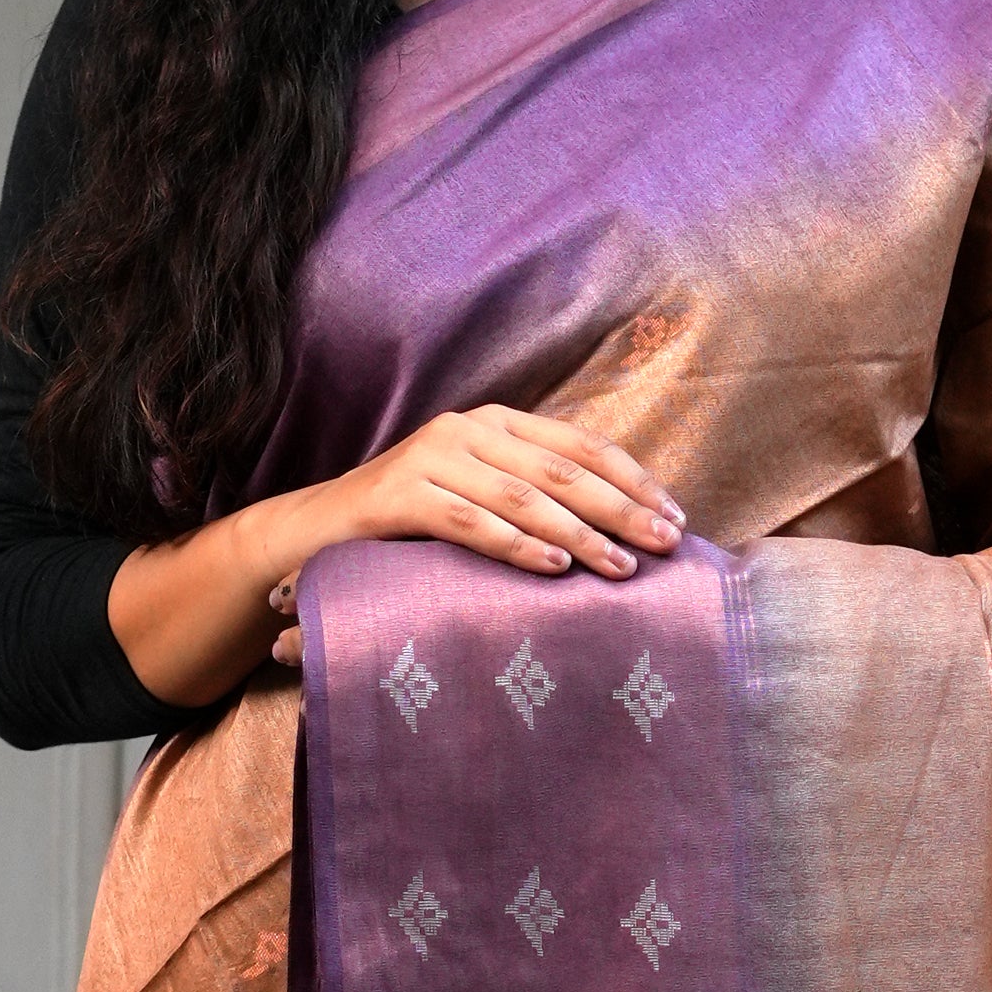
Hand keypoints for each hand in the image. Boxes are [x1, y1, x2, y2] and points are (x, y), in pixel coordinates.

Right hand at [266, 406, 682, 667]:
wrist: (317, 531)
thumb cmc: (413, 525)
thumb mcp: (479, 498)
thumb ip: (533, 498)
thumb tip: (620, 534)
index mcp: (496, 424)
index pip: (581, 445)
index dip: (632, 480)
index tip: (675, 518)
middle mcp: (466, 430)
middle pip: (561, 470)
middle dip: (620, 509)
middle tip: (663, 545)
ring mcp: (430, 458)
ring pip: (521, 496)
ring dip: (579, 533)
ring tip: (619, 568)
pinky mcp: (399, 494)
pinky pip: (469, 522)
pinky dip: (516, 545)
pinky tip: (553, 568)